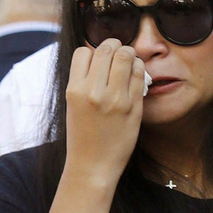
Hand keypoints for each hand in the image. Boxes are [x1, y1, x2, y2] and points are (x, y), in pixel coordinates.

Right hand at [63, 38, 145, 188]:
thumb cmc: (82, 136)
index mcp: (74, 91)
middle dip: (113, 46)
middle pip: (106, 48)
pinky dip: (138, 68)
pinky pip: (138, 72)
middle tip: (116, 54)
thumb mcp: (73, 106)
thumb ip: (83, 81)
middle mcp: (93, 92)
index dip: (91, 53)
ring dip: (128, 53)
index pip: (84, 52)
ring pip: (125, 54)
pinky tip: (134, 75)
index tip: (97, 62)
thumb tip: (97, 55)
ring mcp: (115, 98)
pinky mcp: (133, 105)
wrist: (93, 166)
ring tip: (127, 62)